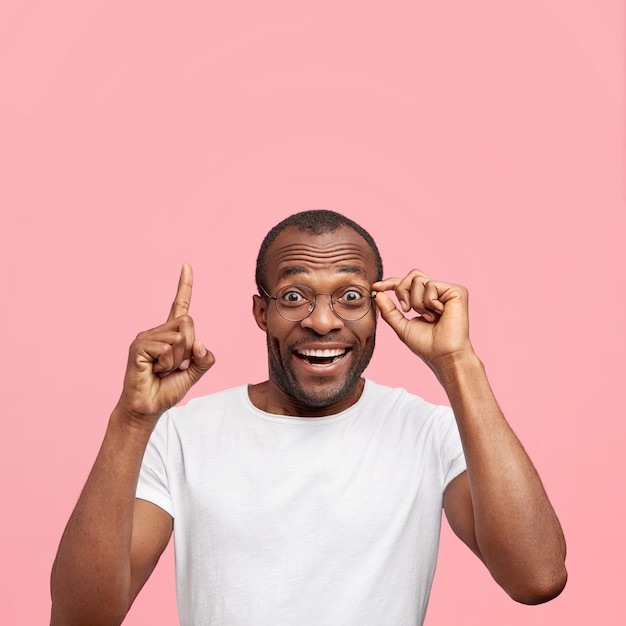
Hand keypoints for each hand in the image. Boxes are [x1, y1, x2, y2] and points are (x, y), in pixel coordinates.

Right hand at [116, 264, 214, 423]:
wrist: (148, 408)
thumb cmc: (167, 389)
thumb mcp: (194, 373)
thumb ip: (204, 359)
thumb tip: (201, 344)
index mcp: (171, 333)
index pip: (180, 305)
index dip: (185, 285)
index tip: (187, 265)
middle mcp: (157, 331)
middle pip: (189, 323)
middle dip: (190, 348)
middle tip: (176, 365)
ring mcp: (146, 337)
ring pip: (180, 337)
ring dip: (178, 360)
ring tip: (163, 370)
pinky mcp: (138, 346)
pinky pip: (166, 349)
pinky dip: (167, 364)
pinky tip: (154, 371)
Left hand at [373, 270, 473, 370]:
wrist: (443, 355)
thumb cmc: (427, 345)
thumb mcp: (401, 326)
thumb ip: (389, 310)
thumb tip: (377, 292)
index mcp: (426, 299)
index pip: (407, 282)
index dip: (391, 282)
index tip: (376, 287)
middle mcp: (437, 292)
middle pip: (412, 275)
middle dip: (402, 291)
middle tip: (406, 310)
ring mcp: (447, 291)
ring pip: (418, 279)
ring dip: (416, 302)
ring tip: (427, 317)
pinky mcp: (457, 291)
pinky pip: (431, 285)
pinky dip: (428, 302)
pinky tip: (438, 314)